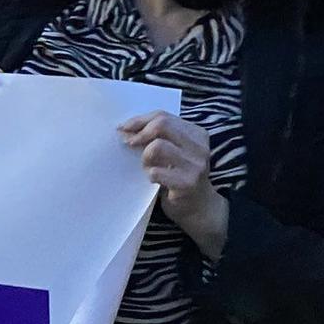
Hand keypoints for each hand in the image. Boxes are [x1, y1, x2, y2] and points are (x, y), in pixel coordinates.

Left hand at [120, 111, 228, 257]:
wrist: (199, 208)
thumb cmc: (179, 175)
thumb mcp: (173, 150)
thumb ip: (158, 136)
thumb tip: (125, 129)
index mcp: (197, 134)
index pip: (163, 116)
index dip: (139, 120)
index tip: (123, 128)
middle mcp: (200, 147)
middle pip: (162, 125)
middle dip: (140, 133)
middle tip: (129, 144)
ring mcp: (196, 165)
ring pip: (157, 146)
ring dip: (145, 157)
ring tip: (148, 167)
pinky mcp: (188, 183)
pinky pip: (156, 171)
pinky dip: (149, 174)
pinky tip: (155, 180)